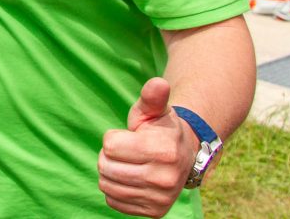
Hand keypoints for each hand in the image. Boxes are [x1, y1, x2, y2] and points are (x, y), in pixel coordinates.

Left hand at [97, 77, 197, 216]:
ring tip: (128, 164)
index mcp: (165, 151)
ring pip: (106, 185)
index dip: (114, 137)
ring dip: (110, 172)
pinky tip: (130, 180)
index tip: (130, 136)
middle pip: (105, 166)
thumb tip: (158, 83)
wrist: (184, 157)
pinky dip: (115, 190)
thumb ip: (152, 97)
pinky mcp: (154, 212)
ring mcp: (161, 199)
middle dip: (109, 155)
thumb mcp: (156, 110)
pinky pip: (113, 202)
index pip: (110, 146)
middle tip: (126, 152)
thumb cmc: (161, 129)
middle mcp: (166, 179)